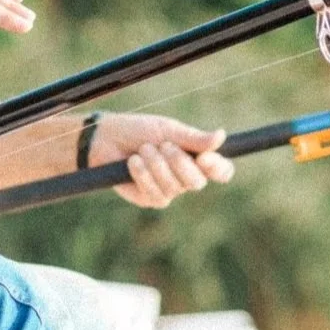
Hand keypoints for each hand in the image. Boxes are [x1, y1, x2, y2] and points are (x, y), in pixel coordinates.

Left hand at [90, 114, 235, 209]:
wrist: (107, 139)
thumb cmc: (140, 131)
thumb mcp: (168, 130)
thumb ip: (193, 138)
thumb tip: (221, 136)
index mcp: (197, 159)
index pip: (222, 171)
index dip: (218, 167)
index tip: (204, 157)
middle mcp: (187, 178)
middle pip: (197, 182)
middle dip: (179, 162)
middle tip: (163, 145)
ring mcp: (170, 191)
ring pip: (174, 187)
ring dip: (157, 164)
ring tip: (143, 149)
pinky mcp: (151, 199)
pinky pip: (155, 192)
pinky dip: (143, 174)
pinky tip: (133, 161)